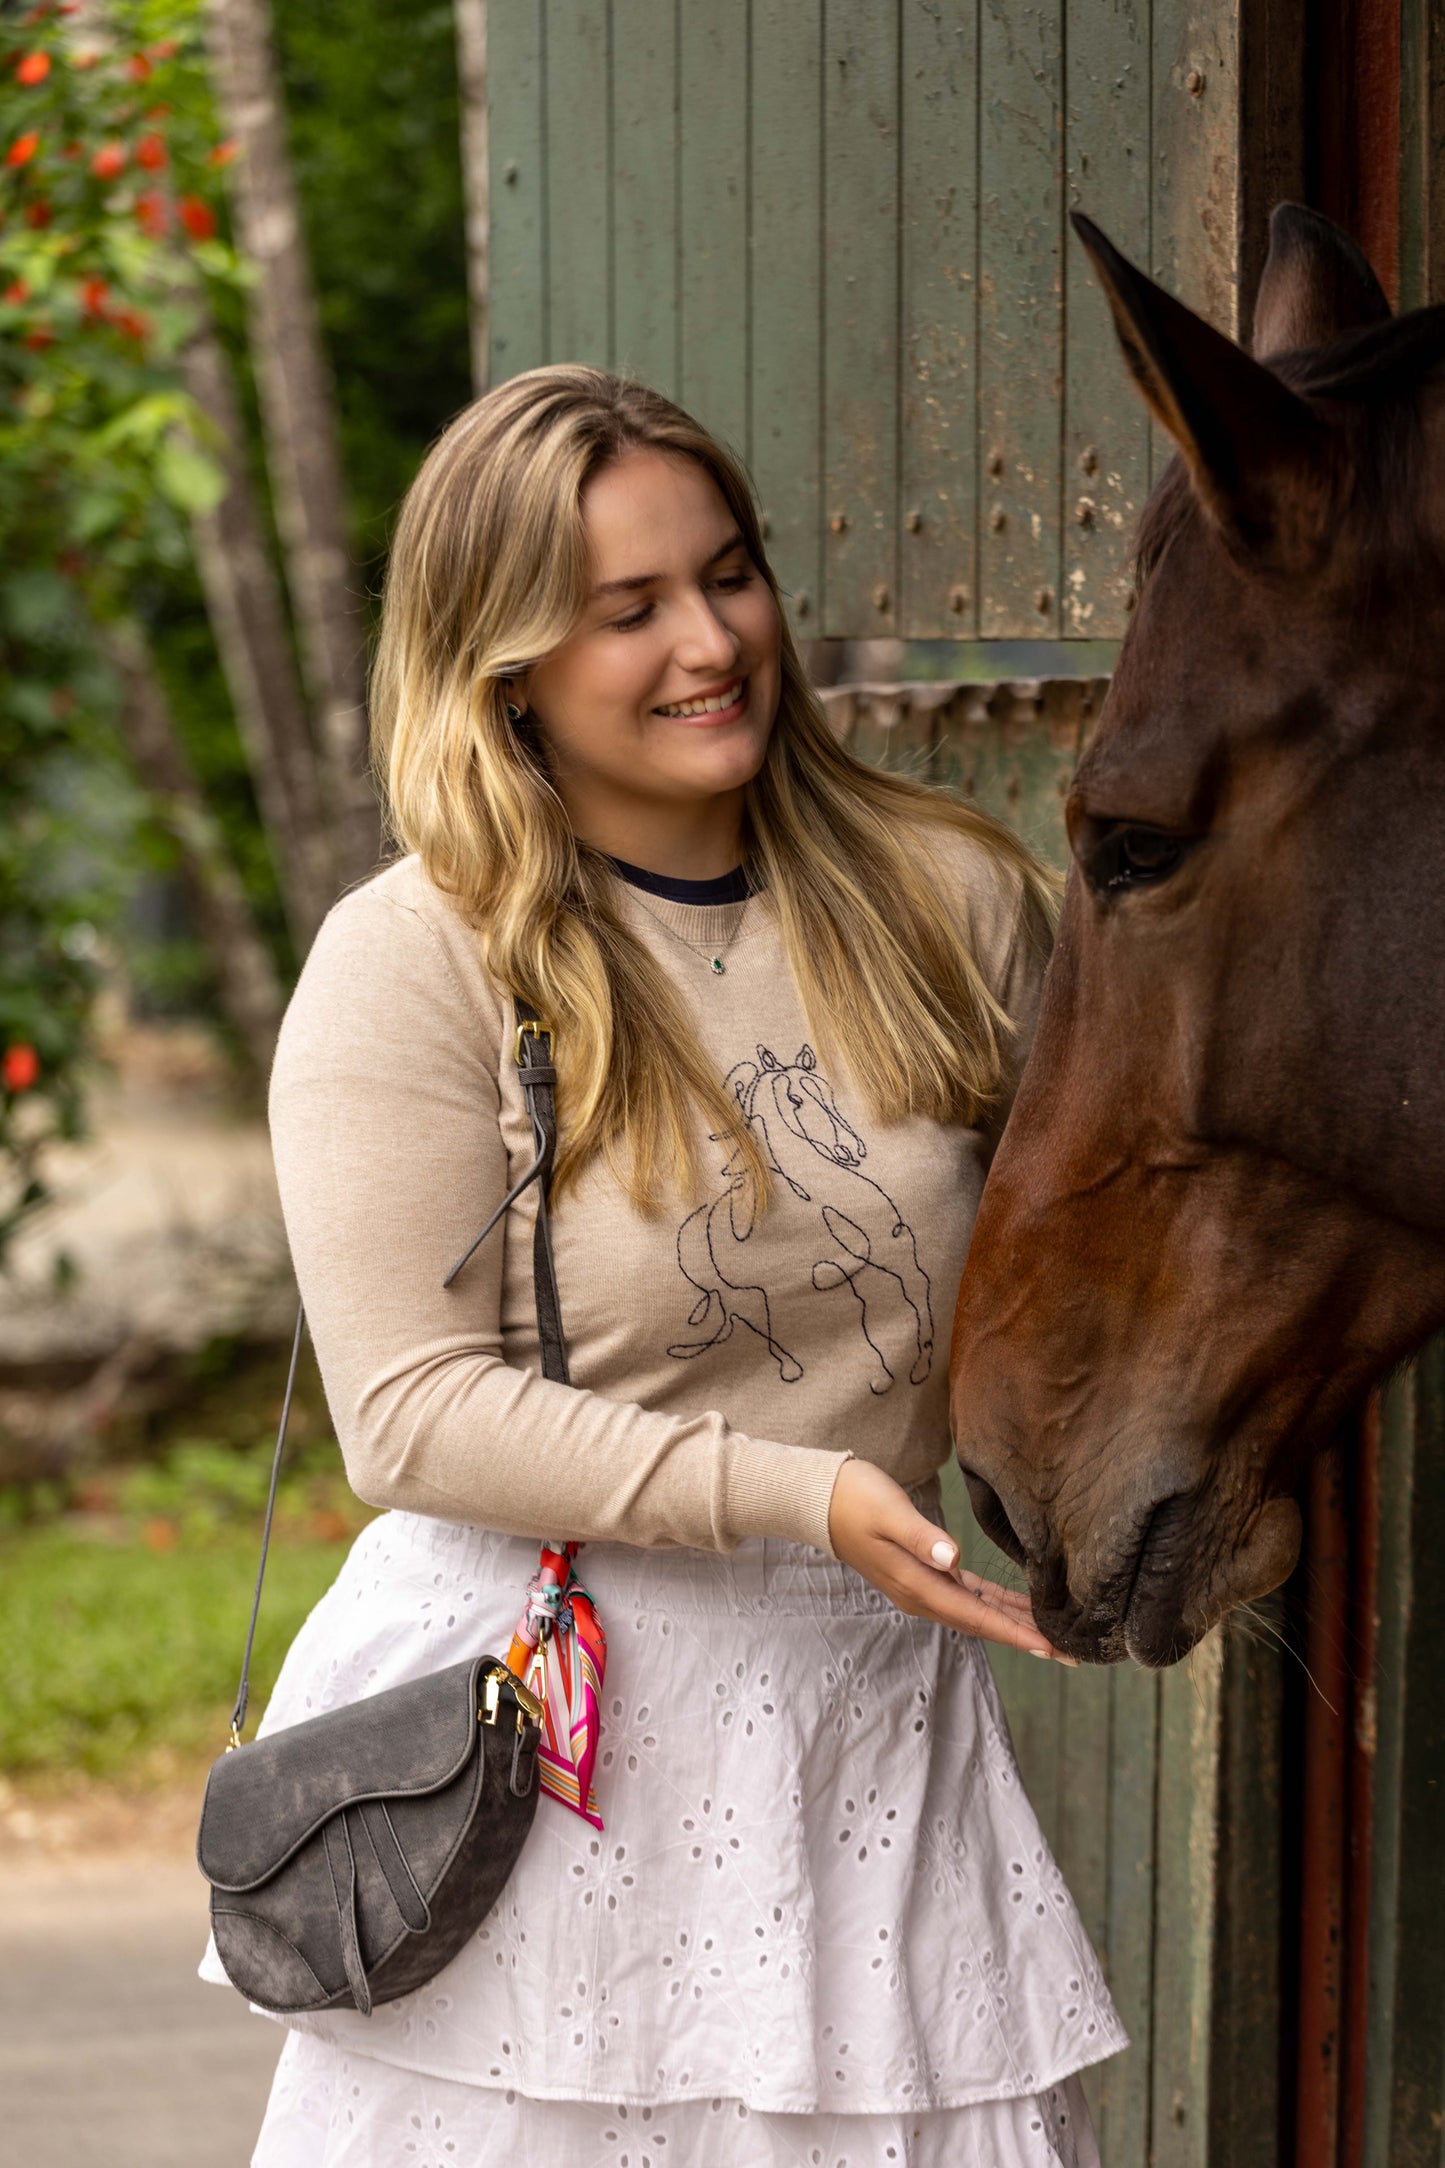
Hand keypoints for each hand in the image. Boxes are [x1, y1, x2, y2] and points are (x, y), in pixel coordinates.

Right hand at [826, 1459, 1076, 1663]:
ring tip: (1053, 1634)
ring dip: (1014, 1623)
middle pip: (983, 1623)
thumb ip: (921, 1537)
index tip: (1051, 1648)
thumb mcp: (890, 1513)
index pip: (976, 1616)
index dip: (1015, 1632)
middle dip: (1025, 1638)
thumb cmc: (856, 1499)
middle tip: (1071, 1654)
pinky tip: (1017, 1604)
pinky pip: (968, 1596)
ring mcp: (922, 1587)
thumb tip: (952, 1560)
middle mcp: (922, 1594)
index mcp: (917, 1585)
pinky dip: (995, 1603)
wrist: (821, 1499)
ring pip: (978, 1612)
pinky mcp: (923, 1573)